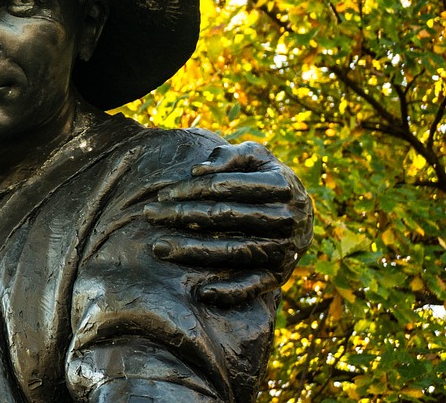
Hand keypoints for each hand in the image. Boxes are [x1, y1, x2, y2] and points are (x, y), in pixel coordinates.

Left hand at [145, 141, 313, 306]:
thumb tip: (199, 170)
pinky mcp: (280, 276)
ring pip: (231, 250)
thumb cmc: (266, 179)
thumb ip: (230, 156)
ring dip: (191, 251)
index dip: (191, 189)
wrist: (300, 214)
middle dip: (182, 215)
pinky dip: (230, 292)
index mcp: (282, 185)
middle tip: (149, 215)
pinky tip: (202, 293)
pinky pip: (253, 287)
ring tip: (158, 247)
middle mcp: (287, 219)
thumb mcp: (256, 157)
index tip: (162, 194)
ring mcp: (285, 250)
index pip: (226, 186)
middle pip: (224, 217)